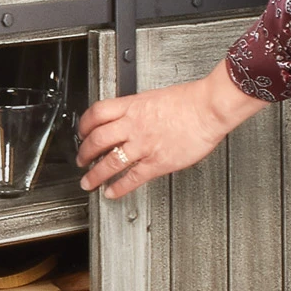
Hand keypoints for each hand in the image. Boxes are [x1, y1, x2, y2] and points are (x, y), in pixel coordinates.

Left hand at [76, 61, 267, 198]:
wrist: (209, 107)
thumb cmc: (189, 101)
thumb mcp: (153, 97)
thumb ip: (136, 110)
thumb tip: (126, 117)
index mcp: (132, 107)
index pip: (96, 114)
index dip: (84, 125)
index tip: (81, 133)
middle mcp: (133, 125)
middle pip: (97, 140)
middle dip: (84, 153)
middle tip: (80, 160)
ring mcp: (144, 145)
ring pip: (110, 162)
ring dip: (95, 174)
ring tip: (88, 182)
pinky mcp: (157, 162)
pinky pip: (132, 178)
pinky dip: (119, 187)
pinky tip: (111, 192)